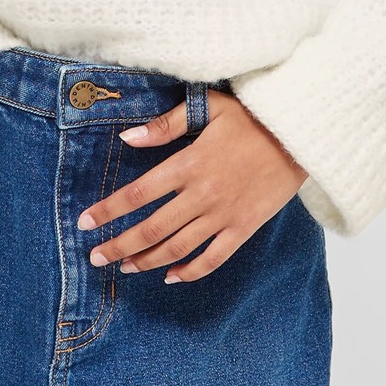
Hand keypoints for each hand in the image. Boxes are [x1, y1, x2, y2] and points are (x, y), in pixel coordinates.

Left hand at [77, 89, 307, 282]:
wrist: (299, 136)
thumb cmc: (251, 116)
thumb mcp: (208, 107)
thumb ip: (166, 124)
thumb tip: (128, 137)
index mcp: (189, 164)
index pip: (138, 193)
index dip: (109, 210)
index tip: (85, 223)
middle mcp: (202, 194)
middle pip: (152, 228)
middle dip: (120, 245)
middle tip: (96, 256)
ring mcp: (224, 215)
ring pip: (178, 247)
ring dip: (148, 260)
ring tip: (125, 266)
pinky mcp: (244, 228)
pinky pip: (213, 258)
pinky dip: (191, 272)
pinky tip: (172, 277)